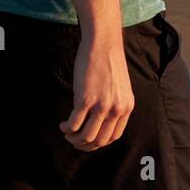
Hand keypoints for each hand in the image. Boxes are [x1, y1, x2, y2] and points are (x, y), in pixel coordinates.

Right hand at [58, 31, 134, 150]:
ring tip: (67, 133)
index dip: (99, 143)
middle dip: (84, 145)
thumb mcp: (119, 88)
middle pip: (99, 140)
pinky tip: (63, 124)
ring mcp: (101, 105)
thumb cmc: (108, 63)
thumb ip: (114, 104)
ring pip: (86, 137)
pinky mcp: (85, 99)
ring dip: (74, 139)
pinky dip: (67, 128)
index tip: (88, 140)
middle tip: (74, 140)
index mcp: (126, 107)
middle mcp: (116, 109)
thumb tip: (98, 121)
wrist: (103, 44)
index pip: (114, 137)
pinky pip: (74, 124)